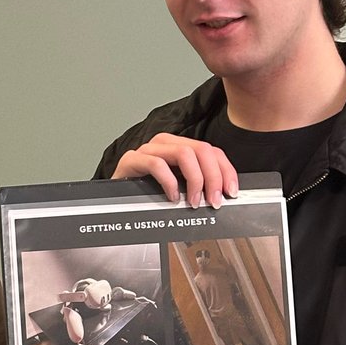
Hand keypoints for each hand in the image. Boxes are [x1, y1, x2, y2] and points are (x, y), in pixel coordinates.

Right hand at [111, 133, 237, 207]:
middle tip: (214, 201)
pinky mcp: (132, 159)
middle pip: (202, 150)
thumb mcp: (179, 187)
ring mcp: (148, 149)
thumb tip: (223, 194)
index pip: (212, 151)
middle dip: (213, 177)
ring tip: (193, 201)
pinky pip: (157, 164)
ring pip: (184, 153)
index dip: (226, 171)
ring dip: (195, 180)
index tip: (231, 192)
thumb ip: (198, 184)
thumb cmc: (146, 193)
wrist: (115, 200)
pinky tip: (172, 196)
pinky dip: (169, 182)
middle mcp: (166, 143)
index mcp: (180, 146)